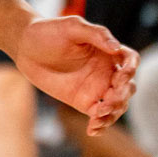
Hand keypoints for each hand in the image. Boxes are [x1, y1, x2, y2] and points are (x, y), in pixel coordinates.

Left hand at [12, 14, 137, 132]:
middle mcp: (107, 71)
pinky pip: (98, 116)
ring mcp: (96, 88)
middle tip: (106, 102)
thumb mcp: (73, 26)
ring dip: (113, 114)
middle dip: (122, 97)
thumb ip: (96, 34)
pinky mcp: (83, 101)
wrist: (26, 48)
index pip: (131, 61)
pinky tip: (92, 129)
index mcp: (108, 51)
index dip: (130, 70)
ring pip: (117, 105)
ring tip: (97, 117)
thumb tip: (116, 48)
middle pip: (128, 88)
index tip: (120, 77)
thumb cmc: (50, 31)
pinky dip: (100, 125)